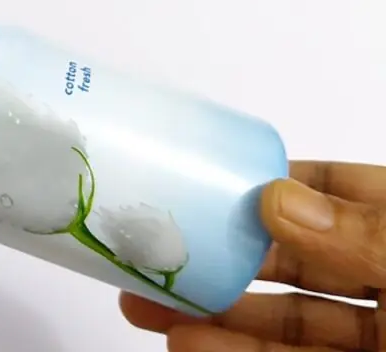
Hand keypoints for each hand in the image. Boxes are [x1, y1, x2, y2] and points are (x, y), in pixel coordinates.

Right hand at [120, 161, 385, 350]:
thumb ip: (364, 235)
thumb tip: (277, 197)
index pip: (346, 194)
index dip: (283, 182)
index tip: (215, 177)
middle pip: (299, 259)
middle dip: (224, 251)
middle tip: (162, 243)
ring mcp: (373, 338)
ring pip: (283, 319)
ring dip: (214, 310)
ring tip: (148, 302)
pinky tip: (187, 342)